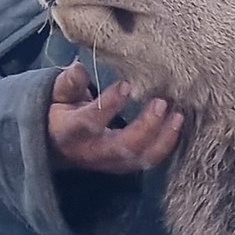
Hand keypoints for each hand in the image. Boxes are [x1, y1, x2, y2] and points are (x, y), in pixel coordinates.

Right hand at [46, 63, 183, 173]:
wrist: (56, 144)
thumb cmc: (60, 112)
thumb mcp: (56, 95)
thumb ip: (68, 83)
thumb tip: (79, 68)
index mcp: (71, 132)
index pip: (90, 121)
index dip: (109, 105)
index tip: (127, 85)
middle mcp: (92, 152)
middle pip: (123, 147)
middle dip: (146, 127)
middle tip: (162, 103)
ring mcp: (110, 163)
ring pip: (140, 159)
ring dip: (163, 139)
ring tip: (178, 116)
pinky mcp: (124, 166)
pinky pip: (148, 161)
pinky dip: (166, 145)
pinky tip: (177, 125)